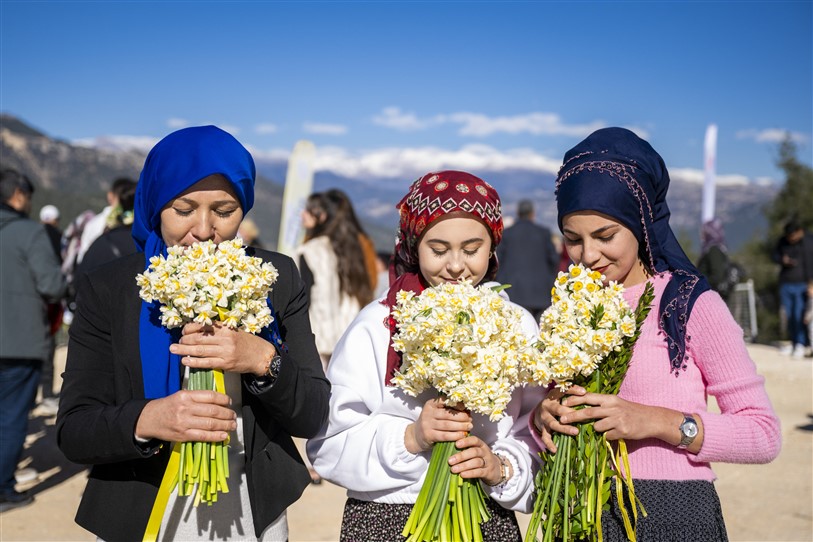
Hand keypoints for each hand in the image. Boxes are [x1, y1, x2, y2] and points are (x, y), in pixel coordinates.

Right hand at [135, 390, 236, 442]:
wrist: (149, 419)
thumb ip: (197, 397)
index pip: (210, 396)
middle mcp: (185, 408)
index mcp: (186, 396)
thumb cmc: (168, 406)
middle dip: (227, 414)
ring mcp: (184, 422)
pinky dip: (216, 436)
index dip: (223, 399)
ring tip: (232, 425)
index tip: (229, 402)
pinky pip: (203, 436)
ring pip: (210, 424)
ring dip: (225, 425)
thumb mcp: (181, 396)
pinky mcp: (183, 435)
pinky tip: (223, 435)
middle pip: (213, 411)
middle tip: (233, 416)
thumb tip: (219, 401)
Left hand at [170, 322, 275, 376]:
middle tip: (175, 343)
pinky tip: (185, 361)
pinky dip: (194, 362)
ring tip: (174, 350)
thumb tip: (199, 331)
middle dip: (184, 340)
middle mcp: (225, 338)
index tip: (183, 331)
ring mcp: (225, 351)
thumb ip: (219, 330)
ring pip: (200, 350)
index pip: (203, 326)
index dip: (189, 328)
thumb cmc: (247, 342)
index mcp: (226, 328)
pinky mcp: (225, 363)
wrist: (261, 355)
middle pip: (198, 338)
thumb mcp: (234, 331)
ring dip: (184, 350)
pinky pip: (206, 363)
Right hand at [404, 397, 471, 453]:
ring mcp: (427, 424)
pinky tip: (463, 435)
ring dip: (461, 426)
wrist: (416, 435)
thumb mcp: (435, 412)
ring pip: (447, 425)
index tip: (465, 408)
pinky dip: (455, 435)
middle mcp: (428, 413)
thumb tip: (467, 410)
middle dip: (461, 417)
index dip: (456, 404)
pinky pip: (445, 435)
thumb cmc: (431, 422)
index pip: (444, 401)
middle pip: (448, 414)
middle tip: (470, 419)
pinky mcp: (429, 435)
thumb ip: (447, 409)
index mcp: (430, 404)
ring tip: (469, 426)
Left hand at [448, 435, 507, 485]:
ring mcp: (488, 462)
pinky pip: (479, 472)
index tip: (456, 444)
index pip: (474, 440)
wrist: (496, 470)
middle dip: (461, 456)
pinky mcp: (488, 472)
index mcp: (481, 444)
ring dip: (464, 466)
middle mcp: (485, 452)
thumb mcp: (475, 451)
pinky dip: (470, 473)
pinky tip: (462, 475)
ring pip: (476, 462)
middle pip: (474, 452)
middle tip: (450, 461)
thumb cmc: (480, 458)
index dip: (466, 441)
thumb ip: (465, 448)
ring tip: (453, 469)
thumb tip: (447, 448)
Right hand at [532, 385, 584, 452]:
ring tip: (575, 432)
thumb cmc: (555, 402)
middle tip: (581, 417)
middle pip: (558, 409)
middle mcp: (547, 407)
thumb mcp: (560, 394)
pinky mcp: (543, 429)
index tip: (584, 392)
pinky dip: (549, 444)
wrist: (539, 411)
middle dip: (569, 413)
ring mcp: (544, 419)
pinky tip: (555, 450)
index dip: (573, 390)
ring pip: (553, 424)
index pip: (562, 391)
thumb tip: (584, 392)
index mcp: (552, 396)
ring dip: (564, 428)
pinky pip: (545, 437)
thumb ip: (571, 391)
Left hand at [556, 392, 679, 442]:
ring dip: (596, 429)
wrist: (651, 419)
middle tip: (562, 419)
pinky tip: (616, 433)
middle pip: (588, 412)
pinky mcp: (622, 431)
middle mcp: (612, 407)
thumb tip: (582, 407)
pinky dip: (607, 436)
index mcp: (609, 399)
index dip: (574, 400)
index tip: (563, 403)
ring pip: (596, 426)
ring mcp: (618, 420)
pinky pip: (607, 436)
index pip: (588, 397)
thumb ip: (601, 404)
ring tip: (606, 427)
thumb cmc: (630, 411)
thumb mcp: (616, 403)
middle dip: (573, 416)